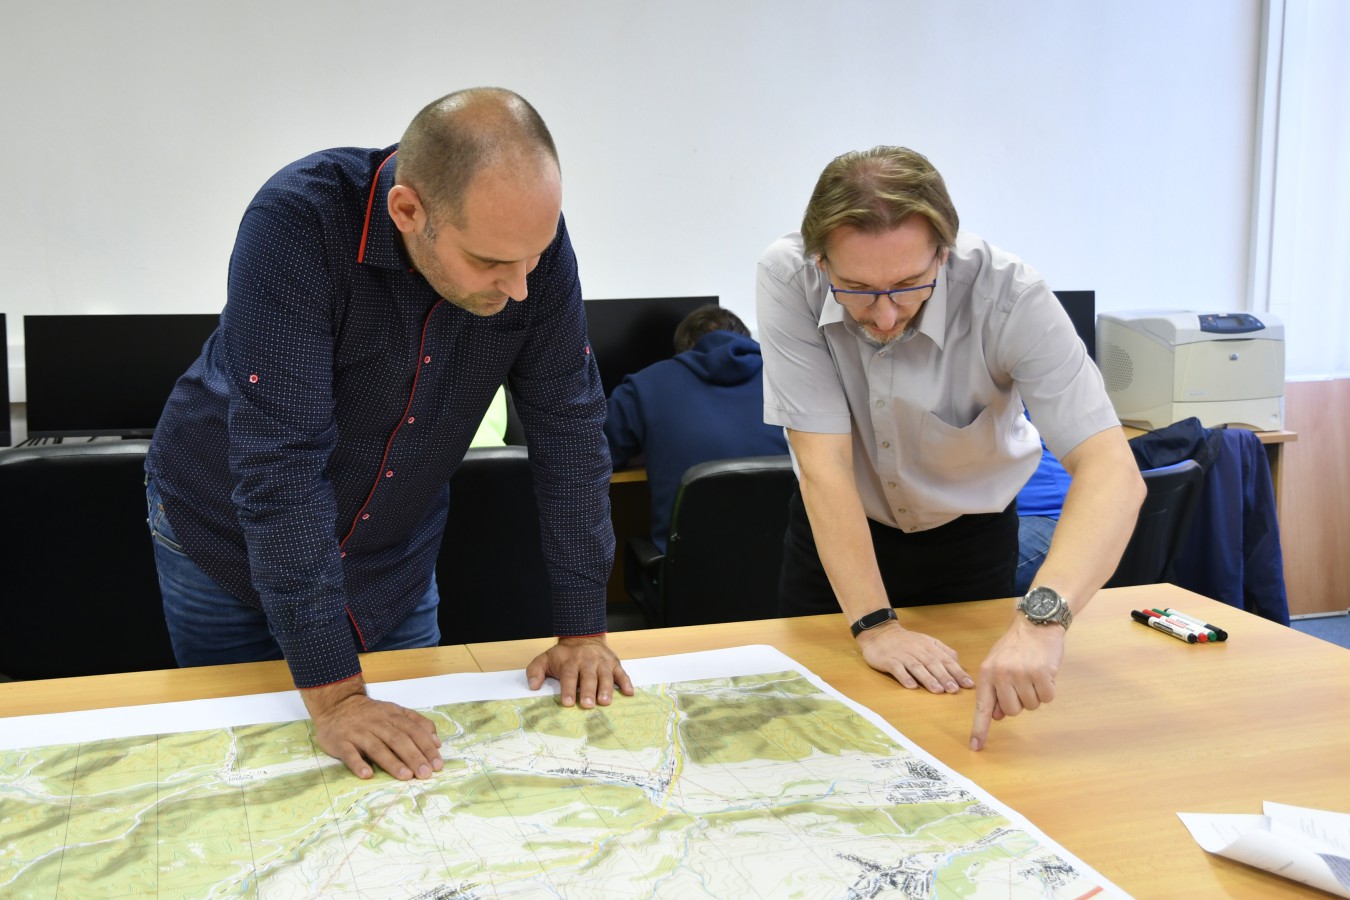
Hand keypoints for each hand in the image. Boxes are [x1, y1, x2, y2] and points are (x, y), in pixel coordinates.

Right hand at [301, 676, 442, 779]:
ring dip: (392, 762)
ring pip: (377, 747)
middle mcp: (378, 723)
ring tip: (406, 776)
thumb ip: (417, 723)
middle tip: (425, 774)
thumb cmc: (371, 713)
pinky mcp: (341, 741)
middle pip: (398, 740)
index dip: (426, 747)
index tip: (437, 764)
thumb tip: (436, 742)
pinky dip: (358, 764)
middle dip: (414, 757)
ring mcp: (359, 732)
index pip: (414, 731)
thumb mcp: (395, 711)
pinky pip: (350, 754)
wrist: (337, 703)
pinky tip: (367, 774)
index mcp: (393, 716)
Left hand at [526, 635, 634, 708]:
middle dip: (588, 691)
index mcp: (570, 662)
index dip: (568, 689)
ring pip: (605, 676)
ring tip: (605, 701)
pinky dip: (626, 682)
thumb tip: (532, 685)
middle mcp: (587, 661)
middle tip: (587, 704)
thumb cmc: (564, 654)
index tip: (567, 702)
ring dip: (606, 689)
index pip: (569, 676)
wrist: (584, 636)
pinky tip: (629, 692)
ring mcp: (602, 663)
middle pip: (588, 677)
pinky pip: (622, 673)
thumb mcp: (545, 658)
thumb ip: (535, 670)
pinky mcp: (614, 664)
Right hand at [856, 621, 974, 693]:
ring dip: (928, 678)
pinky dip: (904, 677)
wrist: (879, 632)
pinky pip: (896, 668)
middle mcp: (917, 649)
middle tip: (954, 689)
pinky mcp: (887, 659)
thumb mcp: (926, 642)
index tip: (968, 684)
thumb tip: (958, 664)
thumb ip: (942, 651)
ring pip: (916, 666)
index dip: (957, 671)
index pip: (946, 659)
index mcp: (928, 645)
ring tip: (937, 690)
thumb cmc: (905, 641)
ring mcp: (901, 654)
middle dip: (945, 676)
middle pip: (932, 663)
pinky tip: (911, 686)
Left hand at [968, 619, 1065, 750]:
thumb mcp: (997, 664)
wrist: (1036, 624)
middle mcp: (1002, 675)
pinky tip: (1045, 673)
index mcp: (987, 674)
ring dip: (1035, 694)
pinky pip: (1047, 698)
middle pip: (1012, 711)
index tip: (975, 746)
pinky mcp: (1042, 674)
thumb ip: (994, 689)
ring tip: (1032, 673)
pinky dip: (1049, 689)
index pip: (981, 707)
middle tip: (1022, 681)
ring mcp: (1022, 674)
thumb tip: (996, 715)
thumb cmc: (1015, 647)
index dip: (979, 728)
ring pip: (1031, 706)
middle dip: (1019, 702)